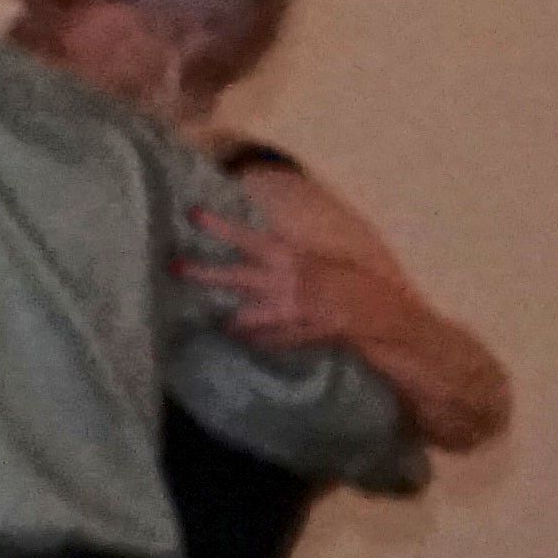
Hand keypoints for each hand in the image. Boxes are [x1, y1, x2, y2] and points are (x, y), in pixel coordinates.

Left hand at [185, 207, 395, 352]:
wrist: (384, 312)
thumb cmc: (353, 280)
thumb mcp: (319, 259)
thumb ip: (288, 258)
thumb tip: (258, 247)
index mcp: (293, 258)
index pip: (250, 239)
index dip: (221, 227)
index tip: (193, 215)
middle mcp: (287, 283)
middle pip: (237, 276)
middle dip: (203, 272)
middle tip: (172, 266)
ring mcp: (293, 311)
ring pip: (249, 315)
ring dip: (232, 320)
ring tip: (220, 323)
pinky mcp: (302, 334)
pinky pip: (272, 341)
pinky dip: (259, 341)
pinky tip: (245, 342)